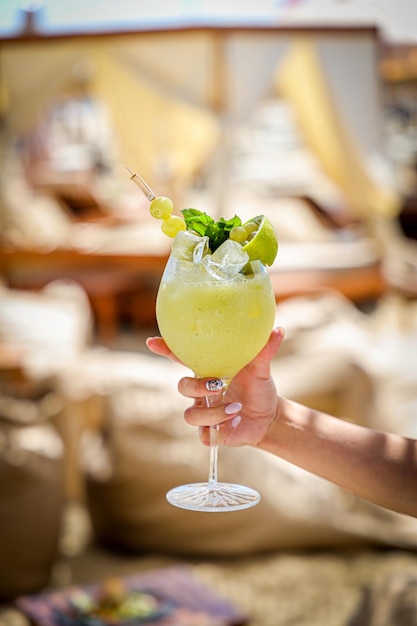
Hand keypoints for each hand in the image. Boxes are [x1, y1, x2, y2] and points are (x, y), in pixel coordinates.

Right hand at [146, 327, 284, 446]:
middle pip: (182, 387)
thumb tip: (277, 330)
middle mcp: (201, 392)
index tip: (152, 341)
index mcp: (208, 371)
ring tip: (236, 408)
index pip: (181, 359)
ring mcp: (203, 412)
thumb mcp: (262, 369)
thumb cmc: (259, 388)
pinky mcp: (210, 432)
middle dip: (196, 386)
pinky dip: (220, 428)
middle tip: (219, 385)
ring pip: (190, 414)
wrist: (270, 417)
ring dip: (212, 412)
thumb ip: (264, 350)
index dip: (165, 350)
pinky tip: (234, 423)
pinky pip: (204, 434)